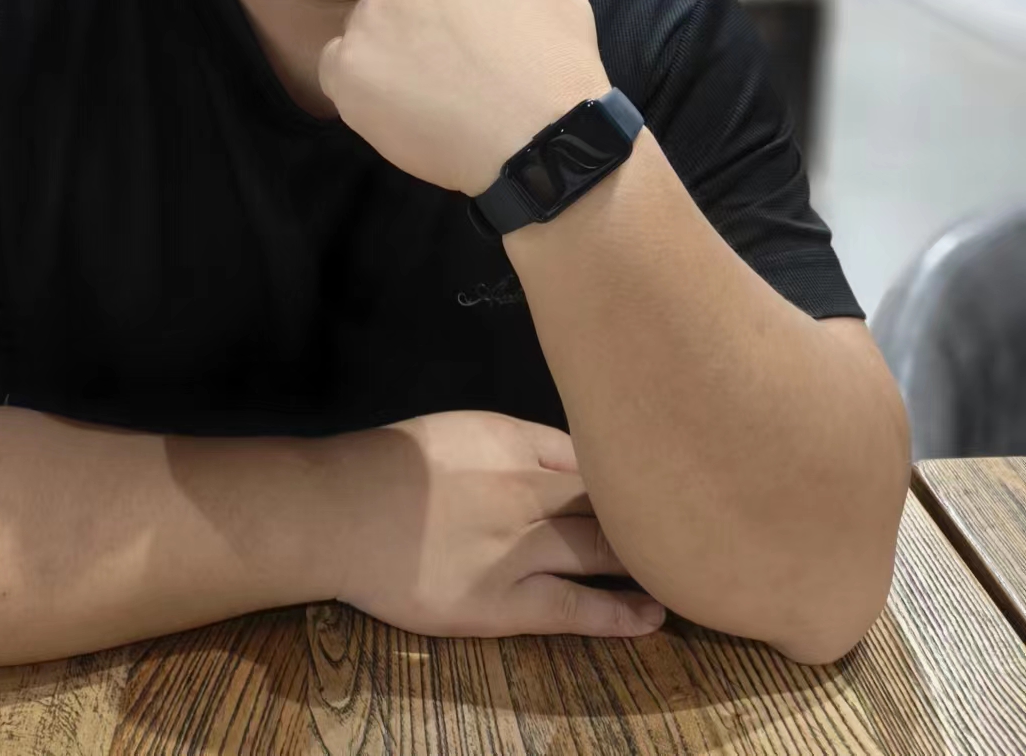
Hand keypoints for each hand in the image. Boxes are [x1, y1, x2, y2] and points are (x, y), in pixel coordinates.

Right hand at [317, 410, 665, 639]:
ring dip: (649, 557)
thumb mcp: (465, 429)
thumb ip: (522, 441)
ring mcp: (517, 549)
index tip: (677, 470)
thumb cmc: (396, 465)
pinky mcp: (502, 603)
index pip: (596, 452)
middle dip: (660, 505)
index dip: (638, 464)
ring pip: (603, 549)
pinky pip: (573, 609)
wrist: (339, 510)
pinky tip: (653, 617)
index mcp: (514, 439)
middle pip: (611, 498)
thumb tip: (582, 453)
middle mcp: (526, 490)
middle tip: (707, 515)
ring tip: (694, 568)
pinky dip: (617, 613)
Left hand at [318, 0, 608, 195]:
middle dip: (414, 17)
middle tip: (448, 59)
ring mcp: (369, 14)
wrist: (539, 136)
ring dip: (389, 53)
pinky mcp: (345, 66)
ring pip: (367, 29)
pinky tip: (402, 108)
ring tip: (432, 92)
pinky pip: (339, 69)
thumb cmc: (556, 64)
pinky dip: (362, 88)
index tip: (466, 21)